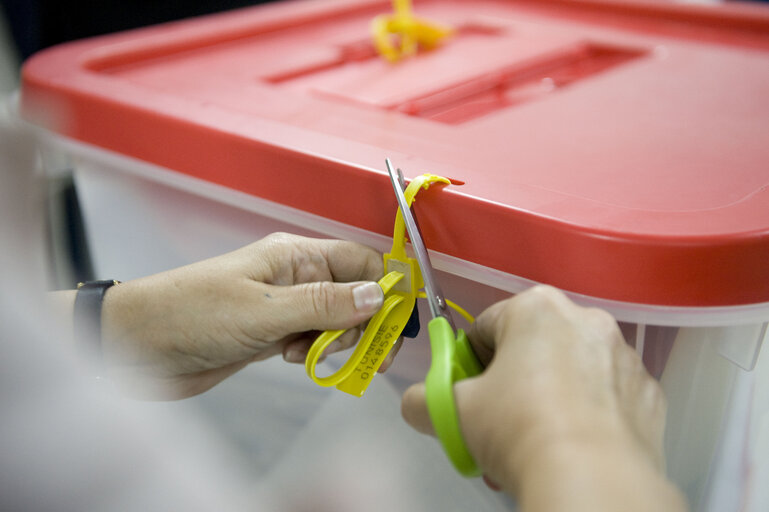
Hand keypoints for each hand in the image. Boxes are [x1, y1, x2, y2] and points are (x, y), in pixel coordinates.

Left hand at [99, 233, 383, 398]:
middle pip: (353, 294)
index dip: (384, 287)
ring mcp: (282, 306)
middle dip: (358, 323)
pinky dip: (311, 353)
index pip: (360, 261)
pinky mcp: (270, 334)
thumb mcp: (264, 310)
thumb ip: (324, 305)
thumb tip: (380, 297)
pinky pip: (310, 339)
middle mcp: (294, 277)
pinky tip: (289, 360)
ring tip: (301, 354)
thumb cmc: (195, 316)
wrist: (135, 345)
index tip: (393, 322)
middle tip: (344, 350)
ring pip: (334, 320)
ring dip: (332, 342)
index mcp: (295, 256)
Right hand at [401, 285, 685, 510]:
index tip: (467, 397)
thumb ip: (422, 400)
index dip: (467, 364)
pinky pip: (607, 396)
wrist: (591, 478)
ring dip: (550, 397)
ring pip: (572, 371)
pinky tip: (574, 446)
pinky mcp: (649, 393)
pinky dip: (589, 414)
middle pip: (532, 347)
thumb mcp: (450, 412)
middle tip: (498, 424)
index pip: (485, 327)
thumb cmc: (516, 427)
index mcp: (535, 308)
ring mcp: (624, 356)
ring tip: (535, 442)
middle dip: (511, 383)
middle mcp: (585, 319)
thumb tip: (417, 404)